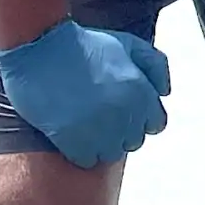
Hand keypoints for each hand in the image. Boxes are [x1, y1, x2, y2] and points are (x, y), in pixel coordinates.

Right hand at [0, 19, 171, 167]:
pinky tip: (71, 133)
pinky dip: (80, 150)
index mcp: (141, 92)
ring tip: (85, 124)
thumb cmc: (85, 45)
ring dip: (101, 143)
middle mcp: (125, 115)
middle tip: (100, 113)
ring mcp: (100, 131)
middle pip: (133, 141)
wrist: (39, 50)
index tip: (123, 109)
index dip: (140, 118)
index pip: (156, 125)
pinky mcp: (73, 142)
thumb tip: (165, 94)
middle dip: (121, 130)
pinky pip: (87, 160)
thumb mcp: (128, 43)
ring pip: (111, 153)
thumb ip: (156, 64)